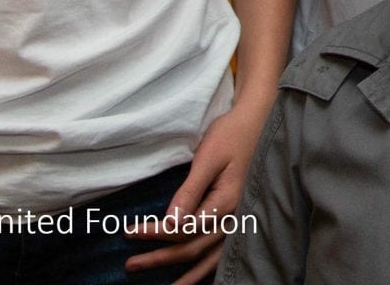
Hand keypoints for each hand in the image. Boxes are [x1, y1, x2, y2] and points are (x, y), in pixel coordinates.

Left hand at [124, 99, 268, 281]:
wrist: (259, 121)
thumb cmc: (231, 135)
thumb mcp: (208, 158)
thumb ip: (189, 192)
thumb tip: (170, 223)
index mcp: (226, 202)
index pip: (184, 228)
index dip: (155, 234)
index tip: (130, 232)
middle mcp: (235, 218)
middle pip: (193, 248)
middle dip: (160, 258)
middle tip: (131, 266)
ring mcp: (240, 221)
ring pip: (209, 258)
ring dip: (185, 275)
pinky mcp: (240, 219)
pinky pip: (223, 253)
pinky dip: (208, 269)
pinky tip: (196, 277)